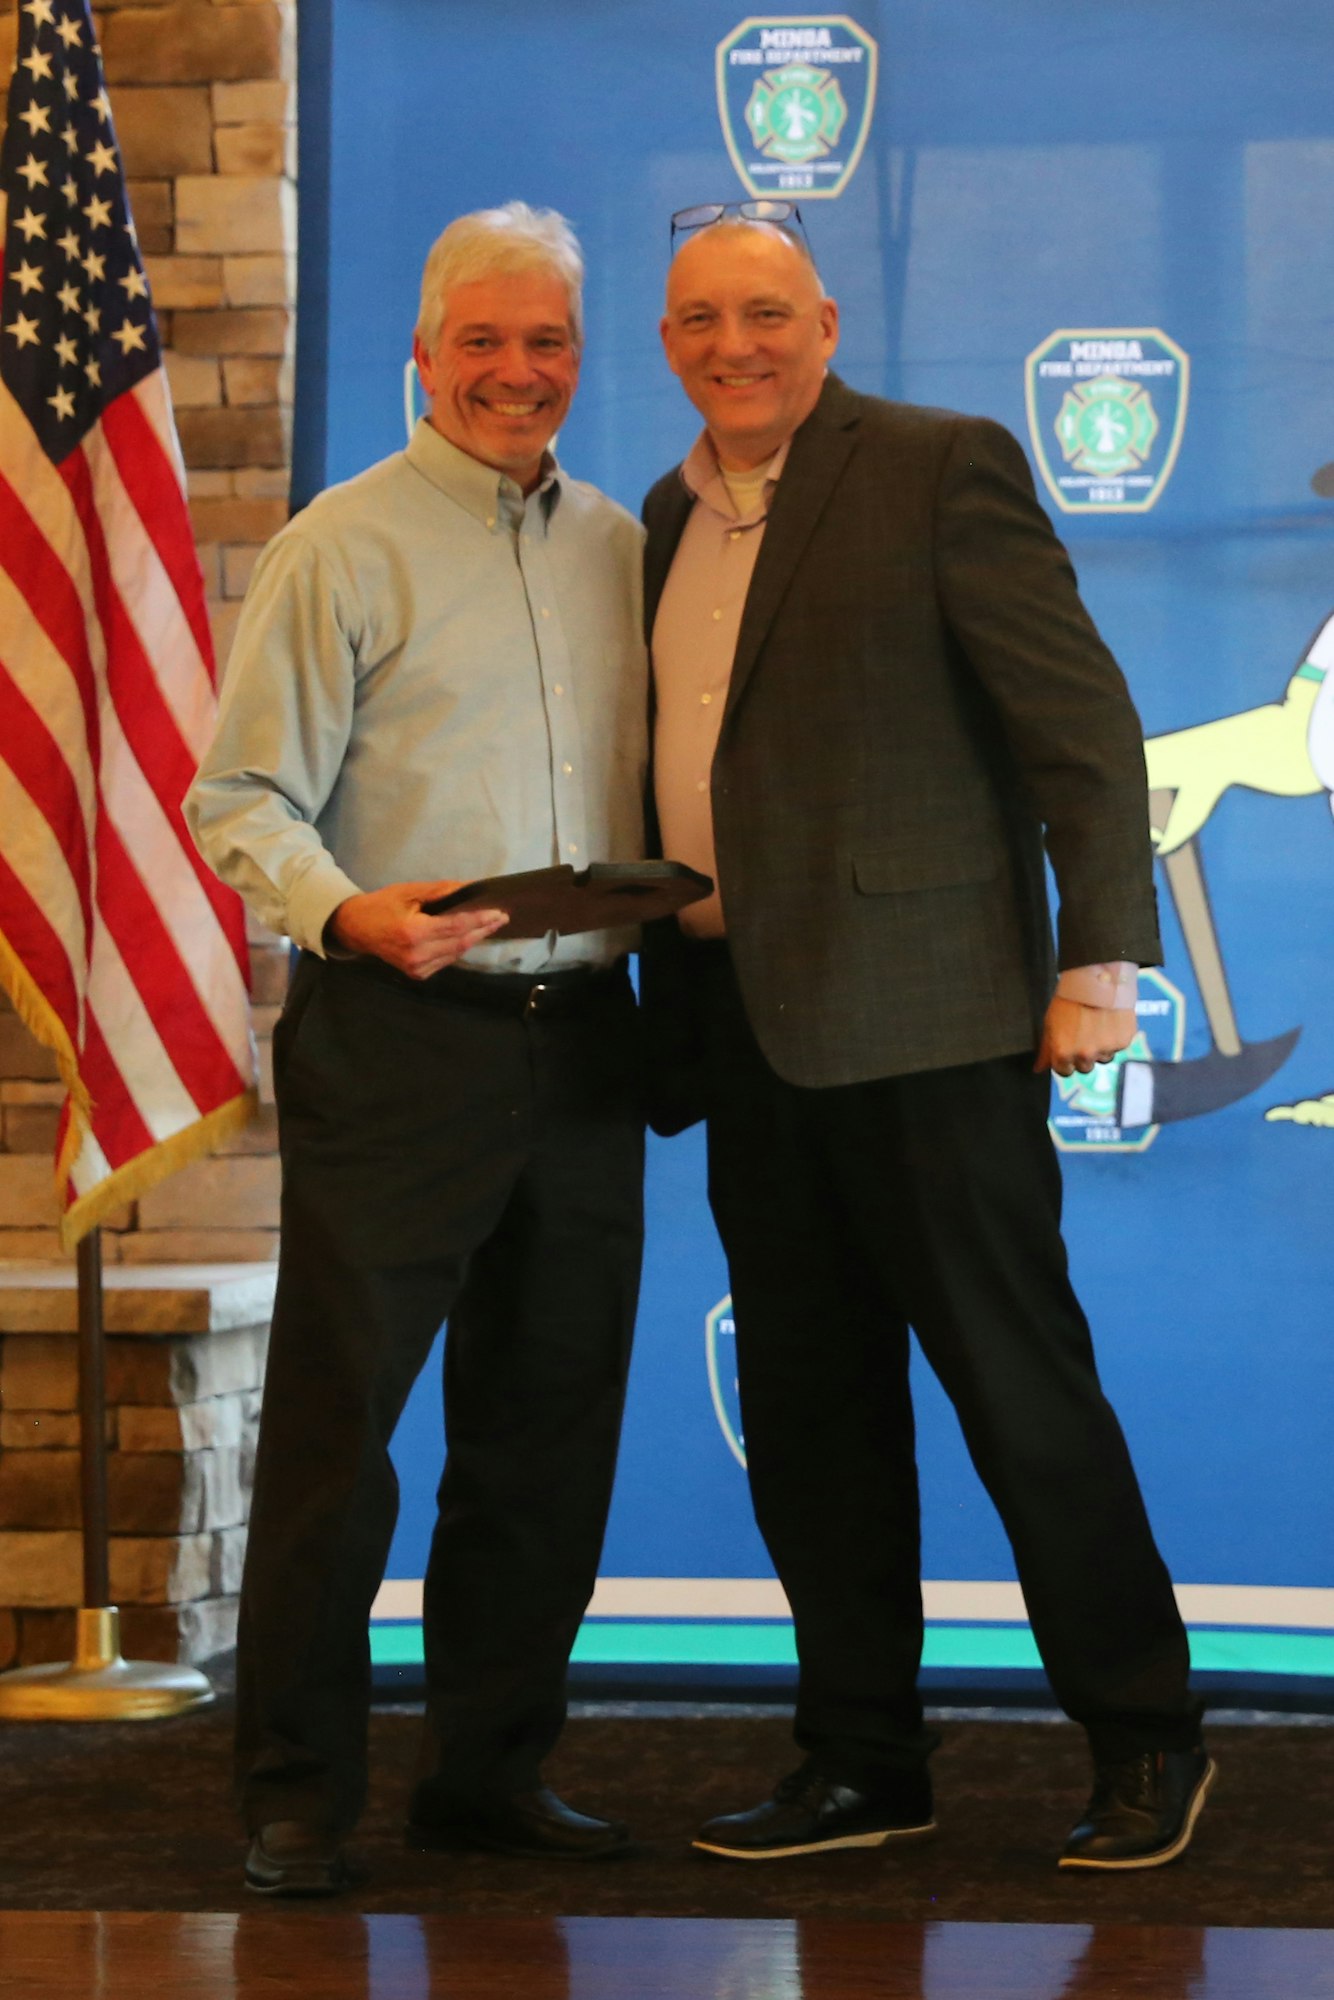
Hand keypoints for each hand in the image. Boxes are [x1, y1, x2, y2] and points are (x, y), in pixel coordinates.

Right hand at [328, 881, 506, 978]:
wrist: (356, 929)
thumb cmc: (382, 905)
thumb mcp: (409, 891)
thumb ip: (441, 891)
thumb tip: (470, 889)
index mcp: (413, 932)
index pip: (456, 926)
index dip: (480, 920)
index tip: (499, 912)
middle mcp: (416, 954)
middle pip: (461, 943)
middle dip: (483, 930)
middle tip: (502, 918)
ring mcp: (417, 968)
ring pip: (456, 954)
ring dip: (474, 939)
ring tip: (490, 925)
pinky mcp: (417, 974)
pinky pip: (446, 960)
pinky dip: (459, 948)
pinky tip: (469, 936)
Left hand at [1034, 997, 1135, 1077]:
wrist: (1096, 979)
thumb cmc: (1070, 999)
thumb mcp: (1051, 1023)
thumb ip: (1046, 1049)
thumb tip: (1038, 1068)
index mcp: (1064, 1053)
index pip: (1064, 1071)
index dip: (1065, 1060)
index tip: (1068, 1048)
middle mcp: (1085, 1055)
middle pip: (1085, 1067)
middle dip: (1083, 1055)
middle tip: (1084, 1034)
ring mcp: (1106, 1049)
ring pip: (1104, 1057)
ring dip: (1101, 1046)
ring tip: (1097, 1023)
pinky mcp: (1123, 1041)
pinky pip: (1118, 1046)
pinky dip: (1114, 1036)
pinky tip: (1109, 1020)